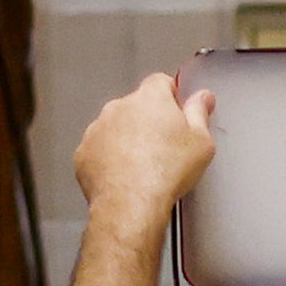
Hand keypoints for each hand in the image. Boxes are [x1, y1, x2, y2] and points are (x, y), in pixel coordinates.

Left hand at [73, 72, 217, 223]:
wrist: (131, 204)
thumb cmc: (165, 172)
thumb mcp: (201, 141)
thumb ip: (200, 112)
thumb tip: (202, 98)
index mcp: (150, 99)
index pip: (161, 82)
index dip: (172, 96)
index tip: (179, 111)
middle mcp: (119, 107)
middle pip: (137, 106)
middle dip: (149, 121)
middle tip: (165, 146)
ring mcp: (97, 129)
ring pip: (116, 127)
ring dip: (127, 139)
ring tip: (145, 165)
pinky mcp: (84, 152)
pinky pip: (99, 149)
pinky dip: (109, 158)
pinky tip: (126, 175)